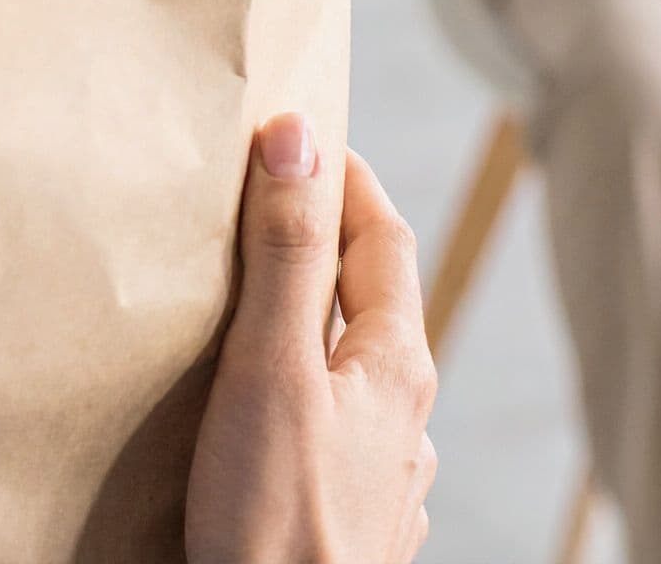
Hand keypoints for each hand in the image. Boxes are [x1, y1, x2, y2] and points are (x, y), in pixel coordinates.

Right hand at [187, 115, 437, 563]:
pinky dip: (304, 399)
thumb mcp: (272, 368)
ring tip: (254, 310)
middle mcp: (407, 418)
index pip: (383, 237)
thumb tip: (298, 136)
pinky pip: (336, 436)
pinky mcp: (352, 524)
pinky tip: (269, 418)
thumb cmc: (275, 521)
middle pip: (371, 304)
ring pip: (354, 376)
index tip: (303, 135)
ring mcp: (386, 479)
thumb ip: (285, 255)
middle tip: (265, 205)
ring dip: (313, 329)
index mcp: (397, 365)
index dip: (345, 178)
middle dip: (323, 248)